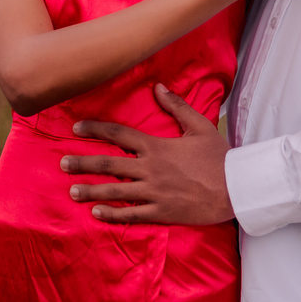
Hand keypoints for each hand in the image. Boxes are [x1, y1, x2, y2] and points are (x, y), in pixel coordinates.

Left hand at [61, 84, 233, 225]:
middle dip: (83, 163)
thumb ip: (176, 106)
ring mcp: (155, 192)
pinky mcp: (162, 212)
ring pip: (116, 191)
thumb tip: (159, 87)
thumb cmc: (219, 157)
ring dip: (91, 191)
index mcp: (156, 146)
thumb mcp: (199, 126)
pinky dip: (113, 215)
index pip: (119, 133)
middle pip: (109, 164)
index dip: (95, 129)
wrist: (238, 188)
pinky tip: (97, 214)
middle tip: (62, 164)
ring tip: (72, 191)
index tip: (76, 127)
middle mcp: (150, 169)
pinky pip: (132, 215)